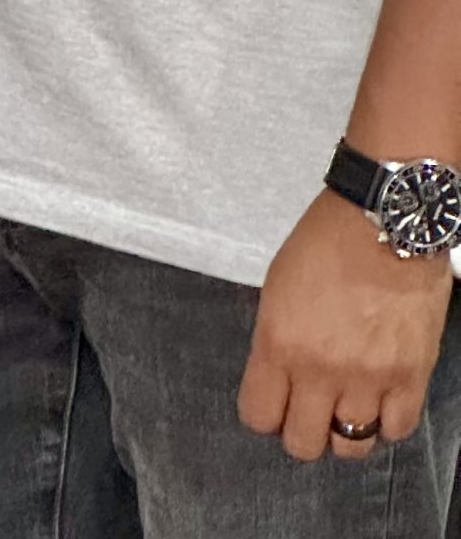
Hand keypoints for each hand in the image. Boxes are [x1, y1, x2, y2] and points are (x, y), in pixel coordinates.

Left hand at [237, 190, 451, 459]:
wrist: (383, 224)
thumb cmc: (323, 245)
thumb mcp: (277, 287)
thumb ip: (275, 340)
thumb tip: (276, 378)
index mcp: (279, 342)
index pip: (259, 415)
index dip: (262, 414)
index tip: (269, 405)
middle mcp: (322, 370)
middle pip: (304, 443)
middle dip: (300, 432)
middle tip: (307, 412)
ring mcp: (370, 378)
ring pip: (352, 447)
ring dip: (344, 433)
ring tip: (344, 410)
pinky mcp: (412, 378)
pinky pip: (397, 431)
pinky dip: (386, 424)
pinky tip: (378, 402)